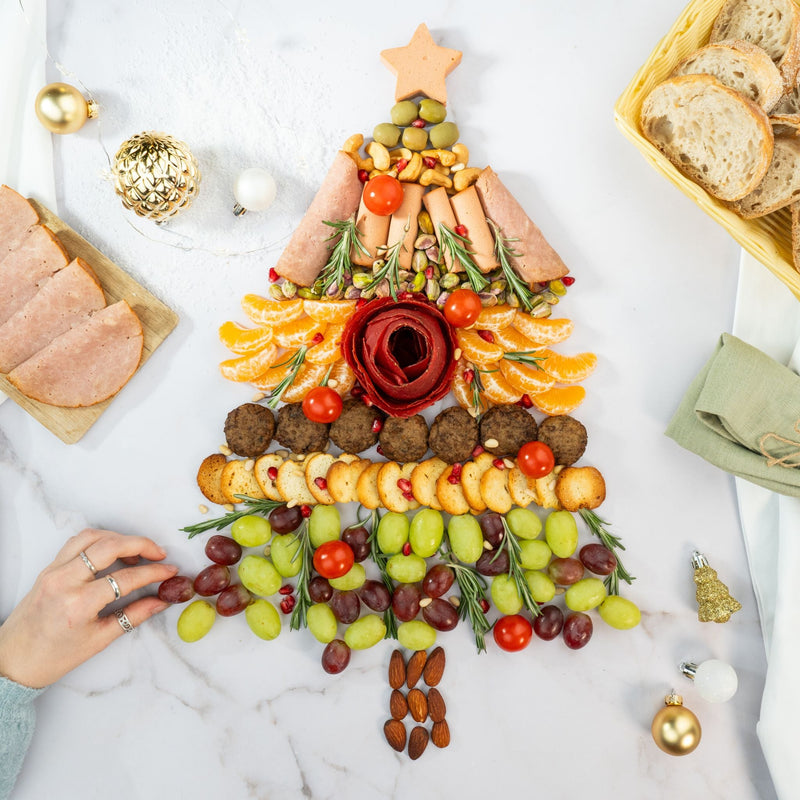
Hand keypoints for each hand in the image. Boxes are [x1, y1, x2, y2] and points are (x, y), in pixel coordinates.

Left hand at [0, 528, 177, 687]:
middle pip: (109, 546)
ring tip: (136, 552)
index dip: (153, 572)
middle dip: (140, 544)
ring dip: (119, 538)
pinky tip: (112, 551)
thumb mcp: (99, 640)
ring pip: (92, 537)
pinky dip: (99, 540)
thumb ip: (134, 616)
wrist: (14, 660)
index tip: (170, 570)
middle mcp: (64, 582)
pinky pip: (77, 543)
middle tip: (159, 553)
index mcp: (78, 605)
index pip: (126, 578)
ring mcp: (53, 571)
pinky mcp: (49, 567)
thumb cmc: (55, 656)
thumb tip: (161, 601)